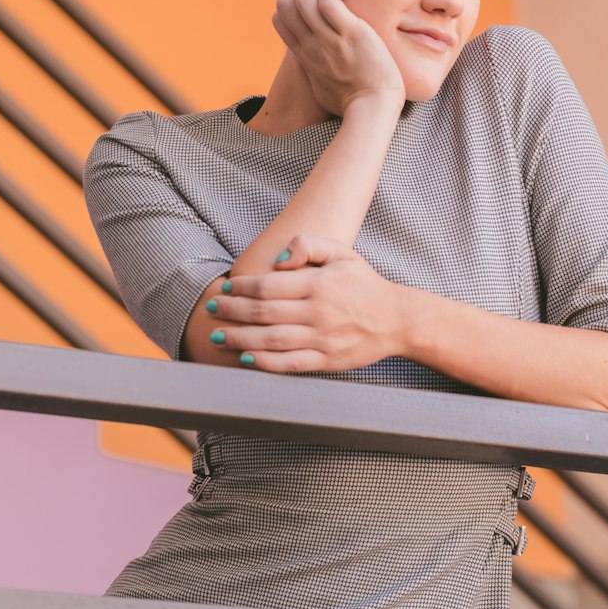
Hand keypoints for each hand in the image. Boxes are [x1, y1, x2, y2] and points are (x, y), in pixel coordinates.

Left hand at [207, 234, 405, 373]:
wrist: (397, 319)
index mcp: (319, 284)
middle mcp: (319, 312)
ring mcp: (322, 338)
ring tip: (218, 336)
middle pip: (264, 313)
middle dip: (232, 311)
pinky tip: (247, 358)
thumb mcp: (341, 253)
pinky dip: (266, 363)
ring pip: (272, 340)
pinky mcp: (327, 360)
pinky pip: (291, 364)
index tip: (225, 288)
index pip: (269, 285)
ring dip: (240, 338)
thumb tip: (276, 260)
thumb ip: (308, 245)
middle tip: (211, 310)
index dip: (242, 287)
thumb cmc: (364, 285)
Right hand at [272, 0, 405, 118]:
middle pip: (283, 2)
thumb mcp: (322, 86)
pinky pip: (327, 1)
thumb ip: (316, 71)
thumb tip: (315, 69)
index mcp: (304, 55)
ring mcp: (328, 40)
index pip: (279, 18)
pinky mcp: (350, 34)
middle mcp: (311, 46)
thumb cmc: (353, 101)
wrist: (373, 109)